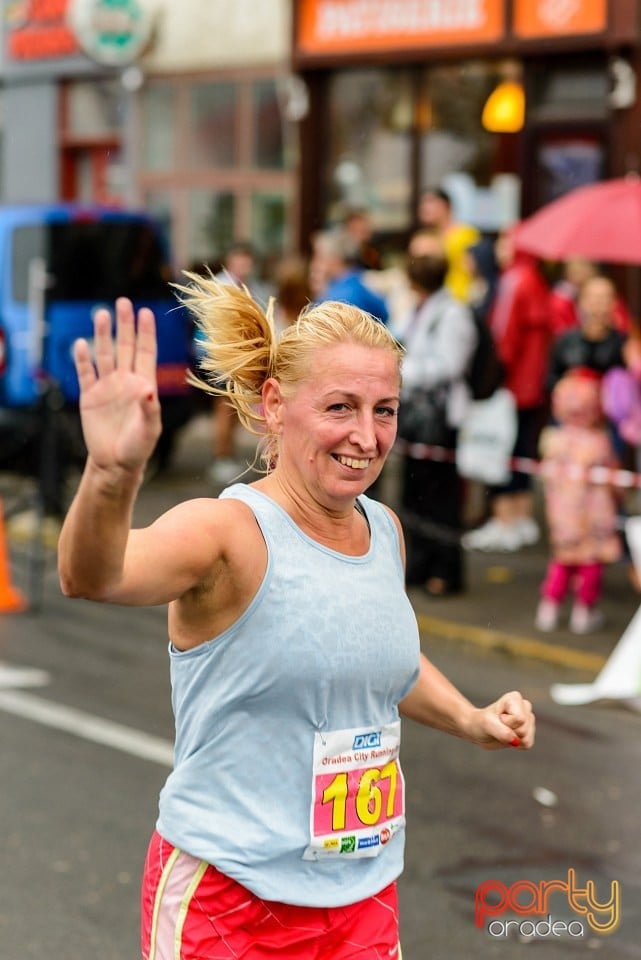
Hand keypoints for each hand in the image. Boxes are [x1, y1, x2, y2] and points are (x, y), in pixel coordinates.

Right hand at [74, 298, 161, 472]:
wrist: (116, 463)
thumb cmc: (139, 447)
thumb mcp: (149, 429)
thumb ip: (150, 408)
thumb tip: (148, 389)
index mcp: (144, 384)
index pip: (145, 352)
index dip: (146, 332)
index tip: (146, 312)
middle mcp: (126, 381)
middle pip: (125, 346)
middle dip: (124, 325)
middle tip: (122, 302)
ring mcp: (107, 387)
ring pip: (105, 354)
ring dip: (103, 335)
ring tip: (101, 314)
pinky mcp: (90, 396)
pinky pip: (85, 373)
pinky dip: (83, 359)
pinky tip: (82, 343)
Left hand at [467, 690, 534, 750]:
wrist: (479, 730)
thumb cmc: (482, 723)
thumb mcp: (488, 725)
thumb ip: (502, 732)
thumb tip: (516, 741)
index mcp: (515, 698)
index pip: (519, 718)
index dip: (506, 723)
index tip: (498, 719)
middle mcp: (525, 706)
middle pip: (523, 729)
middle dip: (509, 731)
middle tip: (499, 726)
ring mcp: (528, 718)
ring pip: (526, 738)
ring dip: (512, 738)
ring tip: (503, 730)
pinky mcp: (529, 731)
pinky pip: (527, 744)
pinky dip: (516, 744)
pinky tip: (508, 736)